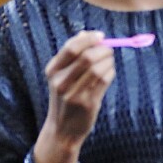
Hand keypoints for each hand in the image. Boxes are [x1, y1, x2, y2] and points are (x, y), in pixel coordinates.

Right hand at [34, 30, 115, 162]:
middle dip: (103, 50)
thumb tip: (87, 33)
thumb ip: (72, 56)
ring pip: (98, 68)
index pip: (71, 47)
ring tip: (110, 61)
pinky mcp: (87, 103)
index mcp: (52, 71)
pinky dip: (110, 72)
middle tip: (109, 49)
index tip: (101, 36)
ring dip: (108, 61)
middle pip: (86, 57)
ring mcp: (73, 94)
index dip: (89, 39)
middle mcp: (60, 82)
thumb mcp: (61, 77)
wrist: (63, 130)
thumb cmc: (65, 99)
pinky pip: (104, 81)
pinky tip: (109, 72)